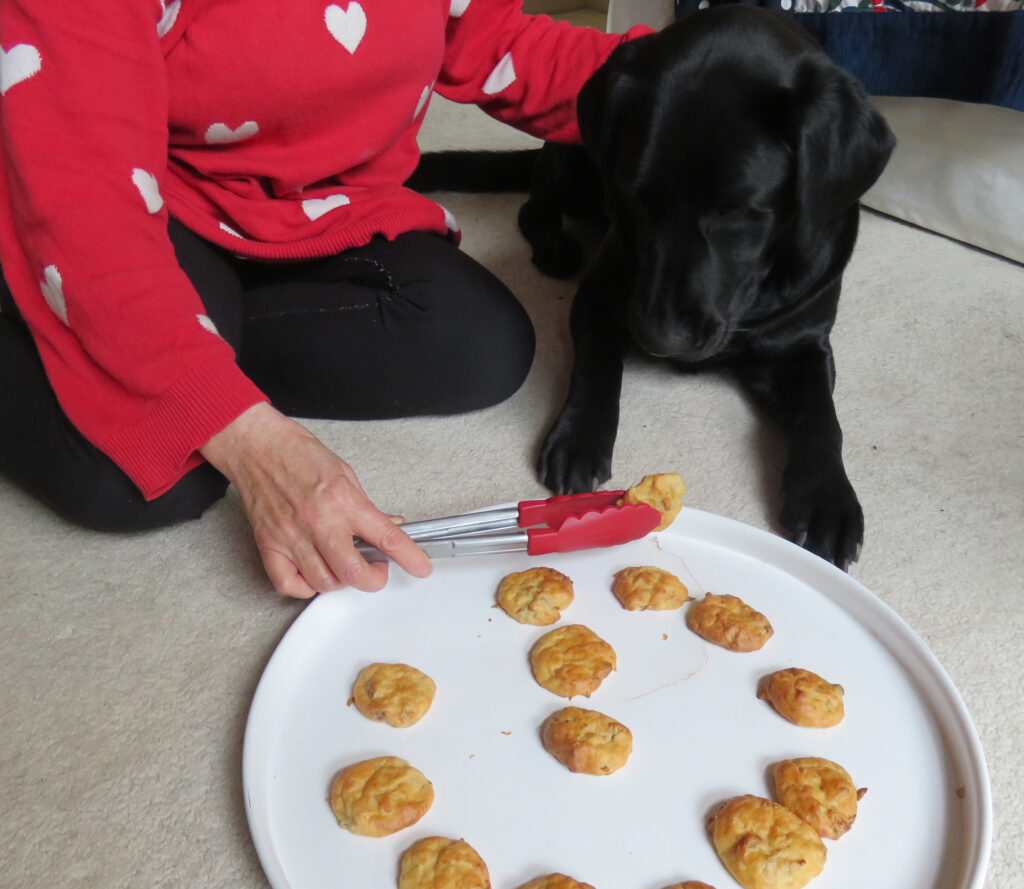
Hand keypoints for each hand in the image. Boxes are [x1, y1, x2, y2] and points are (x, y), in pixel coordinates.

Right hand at [199, 403, 431, 596]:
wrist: (258, 446)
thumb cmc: (298, 454)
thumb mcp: (346, 474)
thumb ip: (366, 506)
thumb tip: (388, 526)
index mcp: (343, 501)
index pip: (386, 537)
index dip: (410, 557)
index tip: (421, 568)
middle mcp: (319, 522)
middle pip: (354, 573)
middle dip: (373, 580)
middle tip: (375, 570)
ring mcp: (292, 536)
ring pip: (324, 583)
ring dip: (341, 581)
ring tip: (344, 566)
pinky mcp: (270, 545)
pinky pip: (289, 585)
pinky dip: (305, 587)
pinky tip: (314, 574)